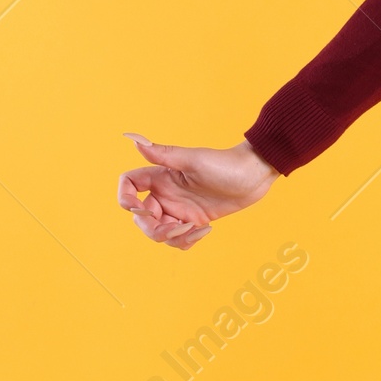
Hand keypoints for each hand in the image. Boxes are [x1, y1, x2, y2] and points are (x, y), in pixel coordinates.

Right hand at [117, 136, 277, 248]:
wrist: (254, 175)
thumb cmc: (225, 163)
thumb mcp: (192, 160)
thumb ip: (162, 154)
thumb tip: (132, 139)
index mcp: (160, 177)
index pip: (129, 185)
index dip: (125, 199)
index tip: (141, 209)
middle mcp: (166, 193)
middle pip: (142, 218)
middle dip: (154, 229)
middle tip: (178, 228)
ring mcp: (179, 208)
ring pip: (160, 232)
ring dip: (173, 237)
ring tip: (196, 229)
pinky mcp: (194, 220)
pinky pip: (179, 239)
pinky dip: (188, 240)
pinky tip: (207, 230)